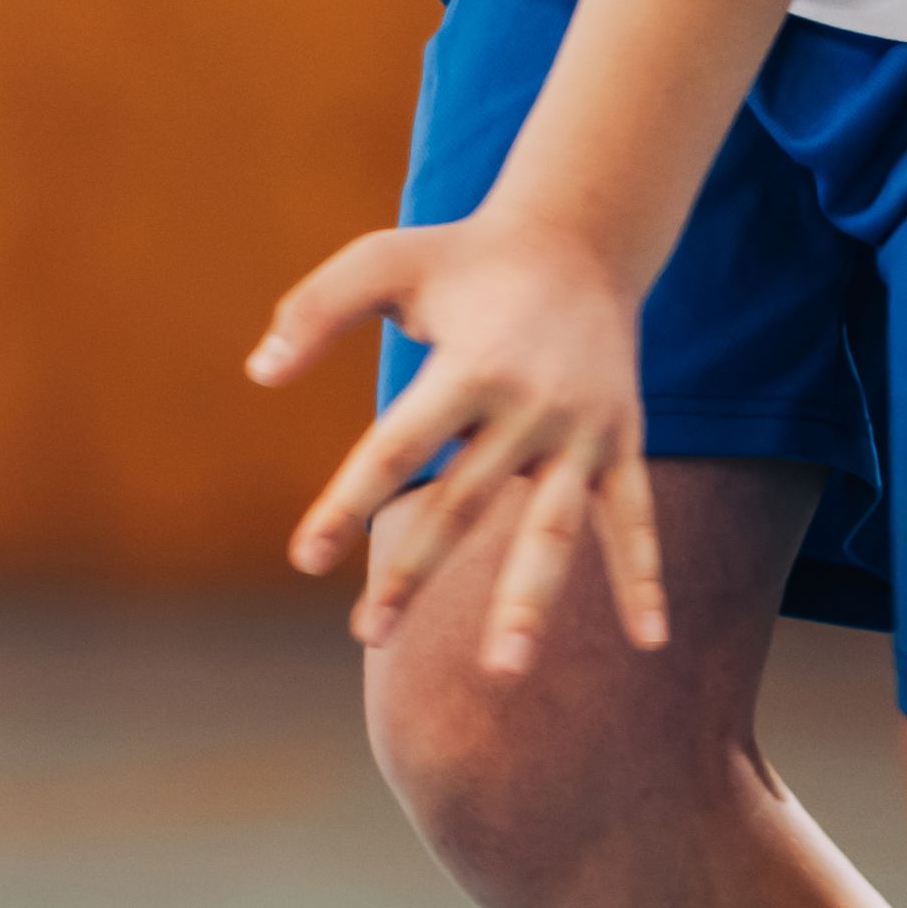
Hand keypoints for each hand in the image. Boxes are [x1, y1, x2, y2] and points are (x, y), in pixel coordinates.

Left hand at [247, 209, 666, 676]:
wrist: (583, 236)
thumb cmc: (464, 257)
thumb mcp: (384, 261)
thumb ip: (315, 309)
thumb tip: (258, 373)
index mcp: (470, 364)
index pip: (397, 446)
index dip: (348, 501)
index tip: (306, 557)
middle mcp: (531, 405)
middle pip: (464, 502)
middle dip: (415, 571)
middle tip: (368, 635)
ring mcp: (583, 430)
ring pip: (554, 526)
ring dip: (530, 601)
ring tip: (503, 671)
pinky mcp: (622, 442)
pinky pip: (634, 518)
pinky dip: (645, 577)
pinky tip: (648, 641)